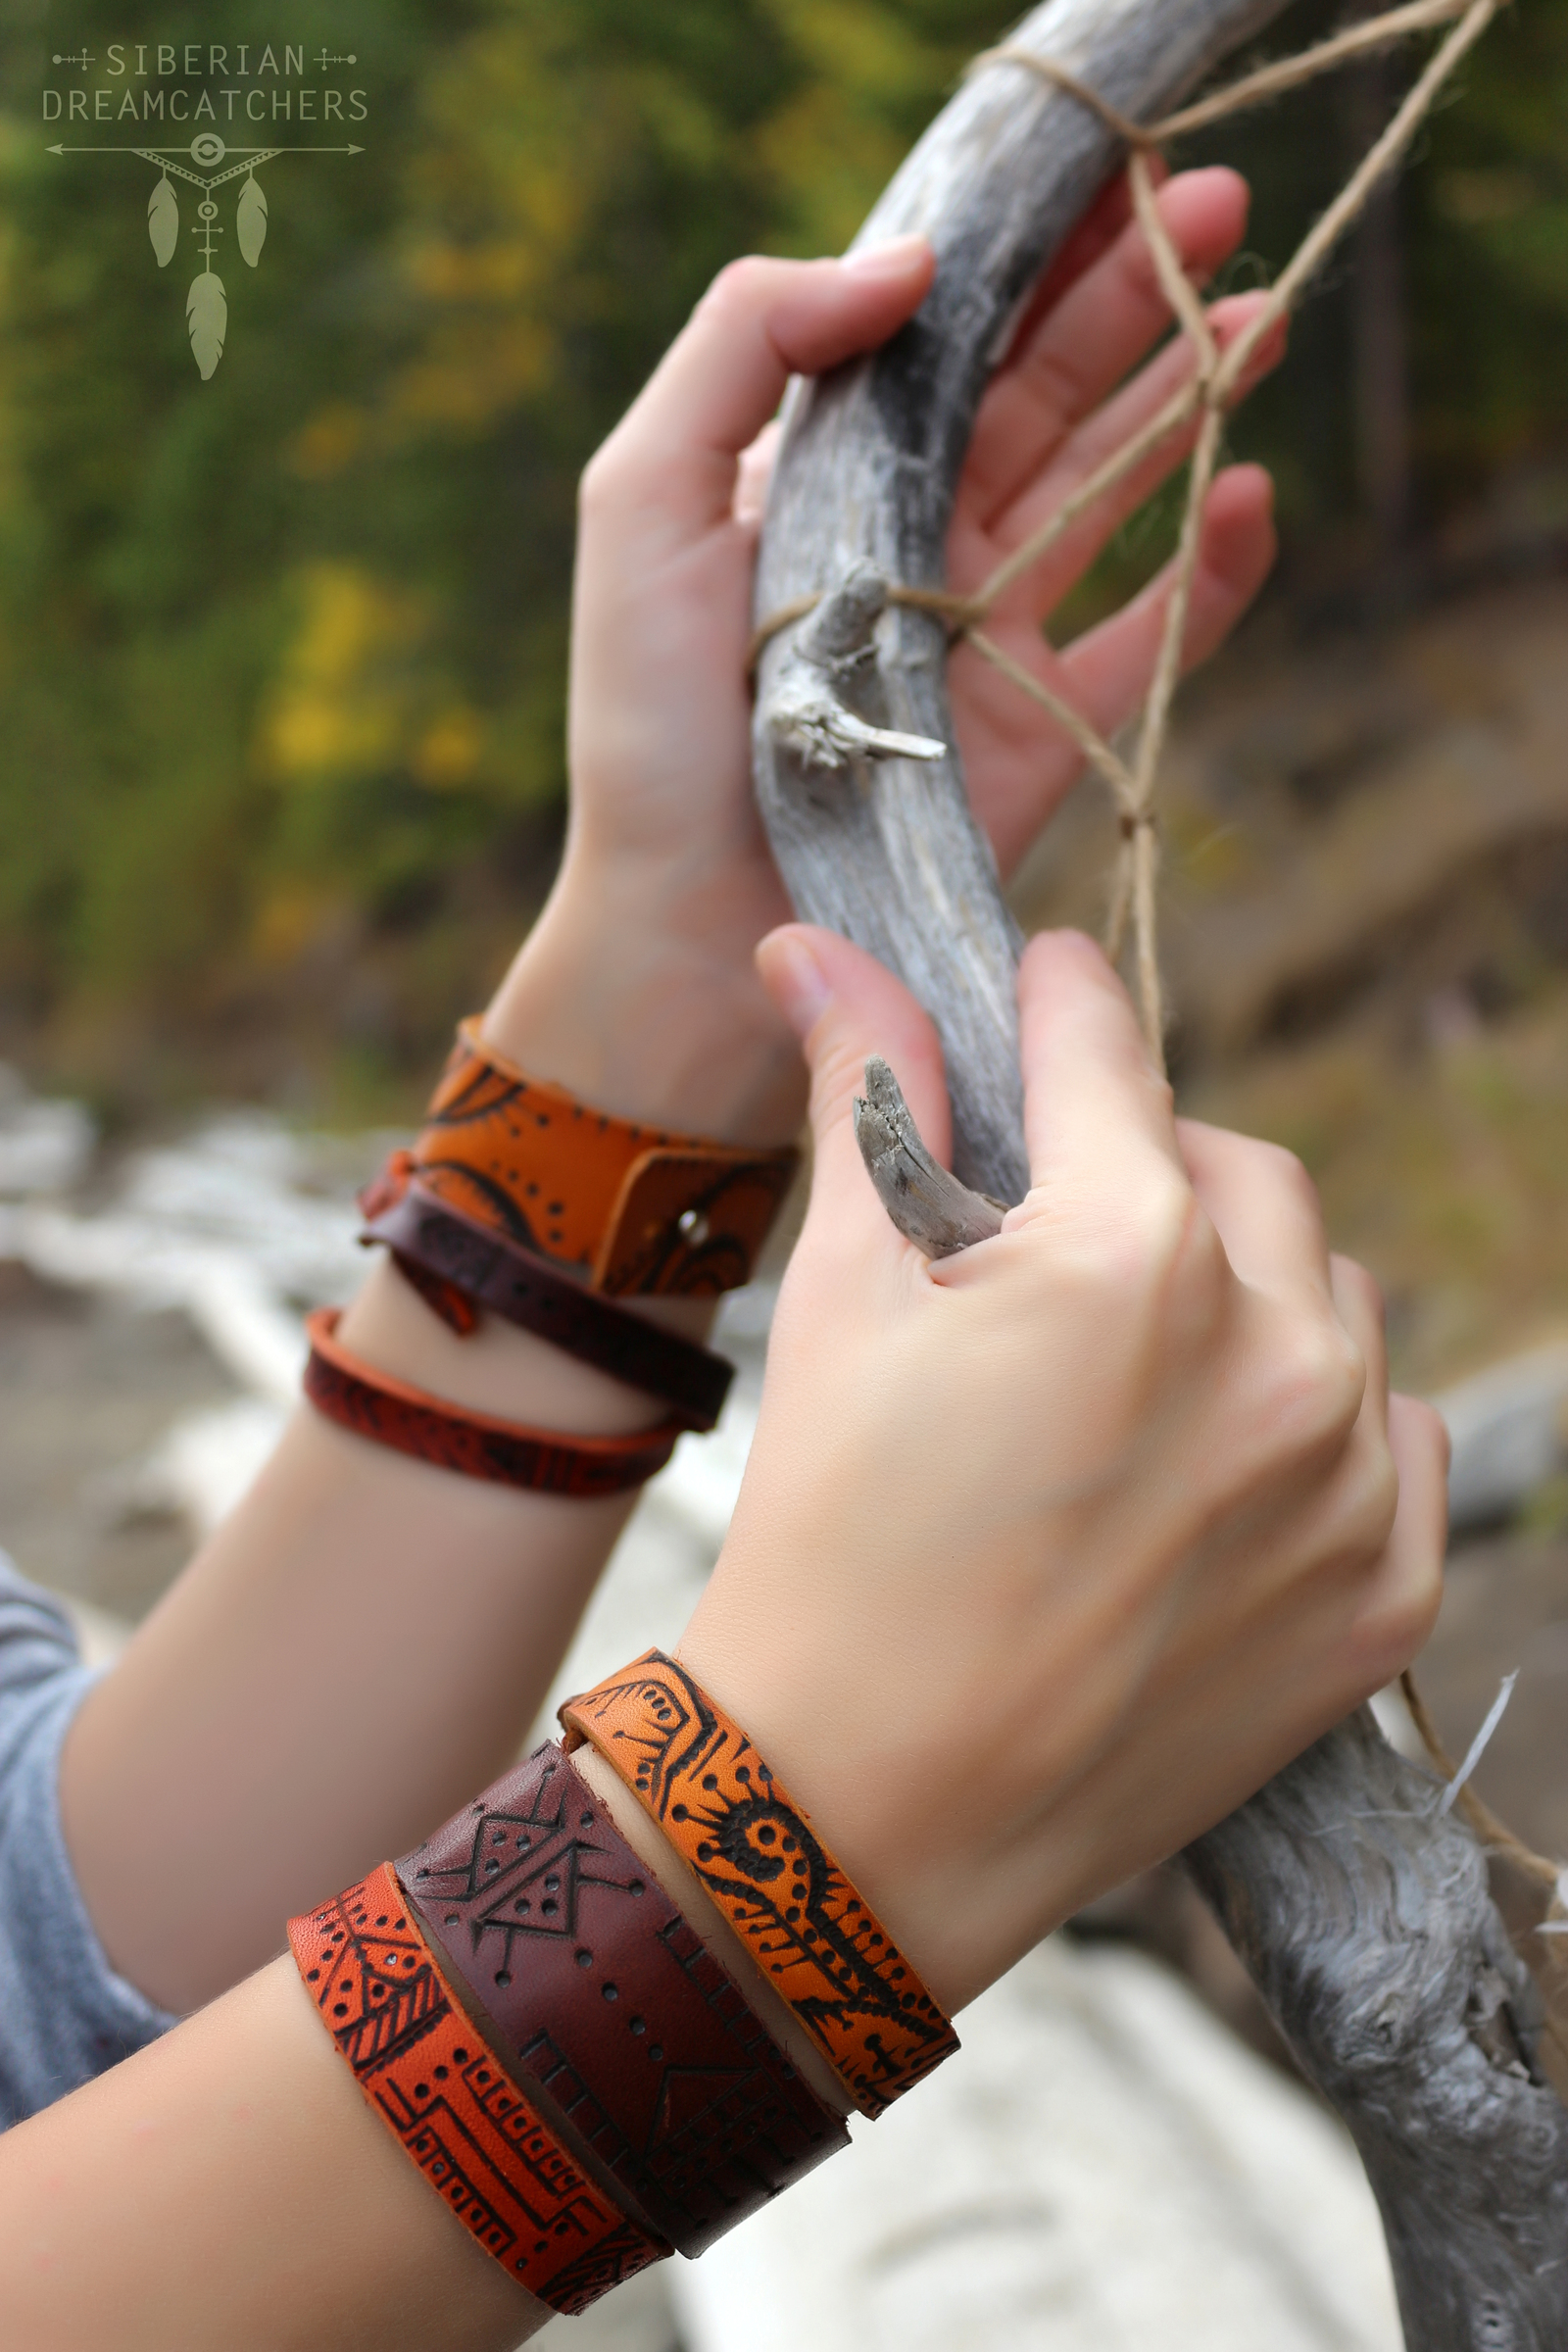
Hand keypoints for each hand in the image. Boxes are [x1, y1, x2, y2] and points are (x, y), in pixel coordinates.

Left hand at [486, 169, 1282, 1139]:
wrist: (685, 928)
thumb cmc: (645, 725)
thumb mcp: (642, 501)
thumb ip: (742, 344)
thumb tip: (909, 260)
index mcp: (825, 481)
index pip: (943, 339)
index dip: (1028, 254)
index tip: (1104, 175)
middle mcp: (912, 545)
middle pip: (1041, 395)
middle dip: (1128, 298)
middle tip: (1213, 204)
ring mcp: (984, 641)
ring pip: (1106, 493)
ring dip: (1184, 401)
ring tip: (1262, 313)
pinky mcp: (1040, 736)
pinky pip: (1147, 635)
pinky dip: (1209, 570)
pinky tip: (1247, 491)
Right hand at [677, 924, 1447, 2012]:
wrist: (864, 1810)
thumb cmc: (827, 1541)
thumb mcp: (838, 1299)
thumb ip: (866, 1094)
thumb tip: (816, 946)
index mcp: (1122, 1247)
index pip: (1102, 1044)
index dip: (1050, 1003)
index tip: (1039, 990)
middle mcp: (1269, 1343)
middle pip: (1231, 1162)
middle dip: (1141, 1167)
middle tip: (1052, 1237)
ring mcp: (1340, 1475)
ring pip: (1328, 1291)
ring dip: (1243, 1292)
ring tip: (1133, 1370)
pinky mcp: (1381, 1588)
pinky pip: (1389, 1432)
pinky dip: (1315, 1423)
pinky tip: (1211, 1468)